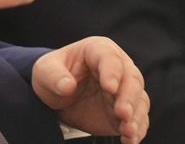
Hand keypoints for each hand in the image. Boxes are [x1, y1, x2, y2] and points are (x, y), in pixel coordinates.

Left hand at [31, 37, 148, 143]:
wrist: (56, 95)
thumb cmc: (52, 75)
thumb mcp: (45, 71)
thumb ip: (53, 76)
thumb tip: (67, 86)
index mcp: (98, 50)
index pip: (110, 58)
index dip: (112, 72)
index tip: (110, 88)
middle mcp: (118, 68)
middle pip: (132, 79)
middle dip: (129, 97)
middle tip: (123, 113)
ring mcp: (123, 91)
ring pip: (139, 100)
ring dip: (136, 117)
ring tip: (128, 131)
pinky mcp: (124, 111)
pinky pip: (137, 120)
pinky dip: (136, 130)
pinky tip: (130, 140)